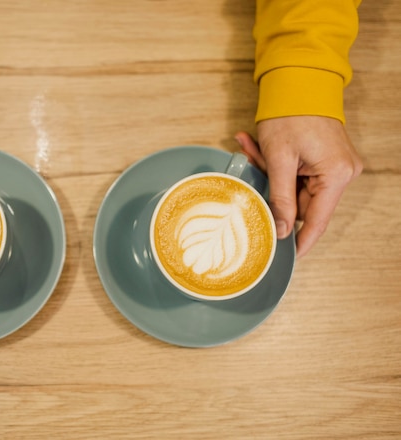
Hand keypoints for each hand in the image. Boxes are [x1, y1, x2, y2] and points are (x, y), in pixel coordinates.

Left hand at [235, 116, 362, 256]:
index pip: (317, 222)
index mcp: (336, 175)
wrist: (298, 79)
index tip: (285, 258)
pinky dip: (275, 165)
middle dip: (271, 191)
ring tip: (251, 148)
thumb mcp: (279, 160)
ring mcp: (333, 166)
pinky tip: (256, 146)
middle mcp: (341, 173)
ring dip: (269, 174)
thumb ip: (280, 199)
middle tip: (250, 172)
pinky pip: (296, 174)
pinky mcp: (323, 159)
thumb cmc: (290, 113)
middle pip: (301, 203)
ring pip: (294, 188)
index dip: (300, 242)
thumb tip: (282, 230)